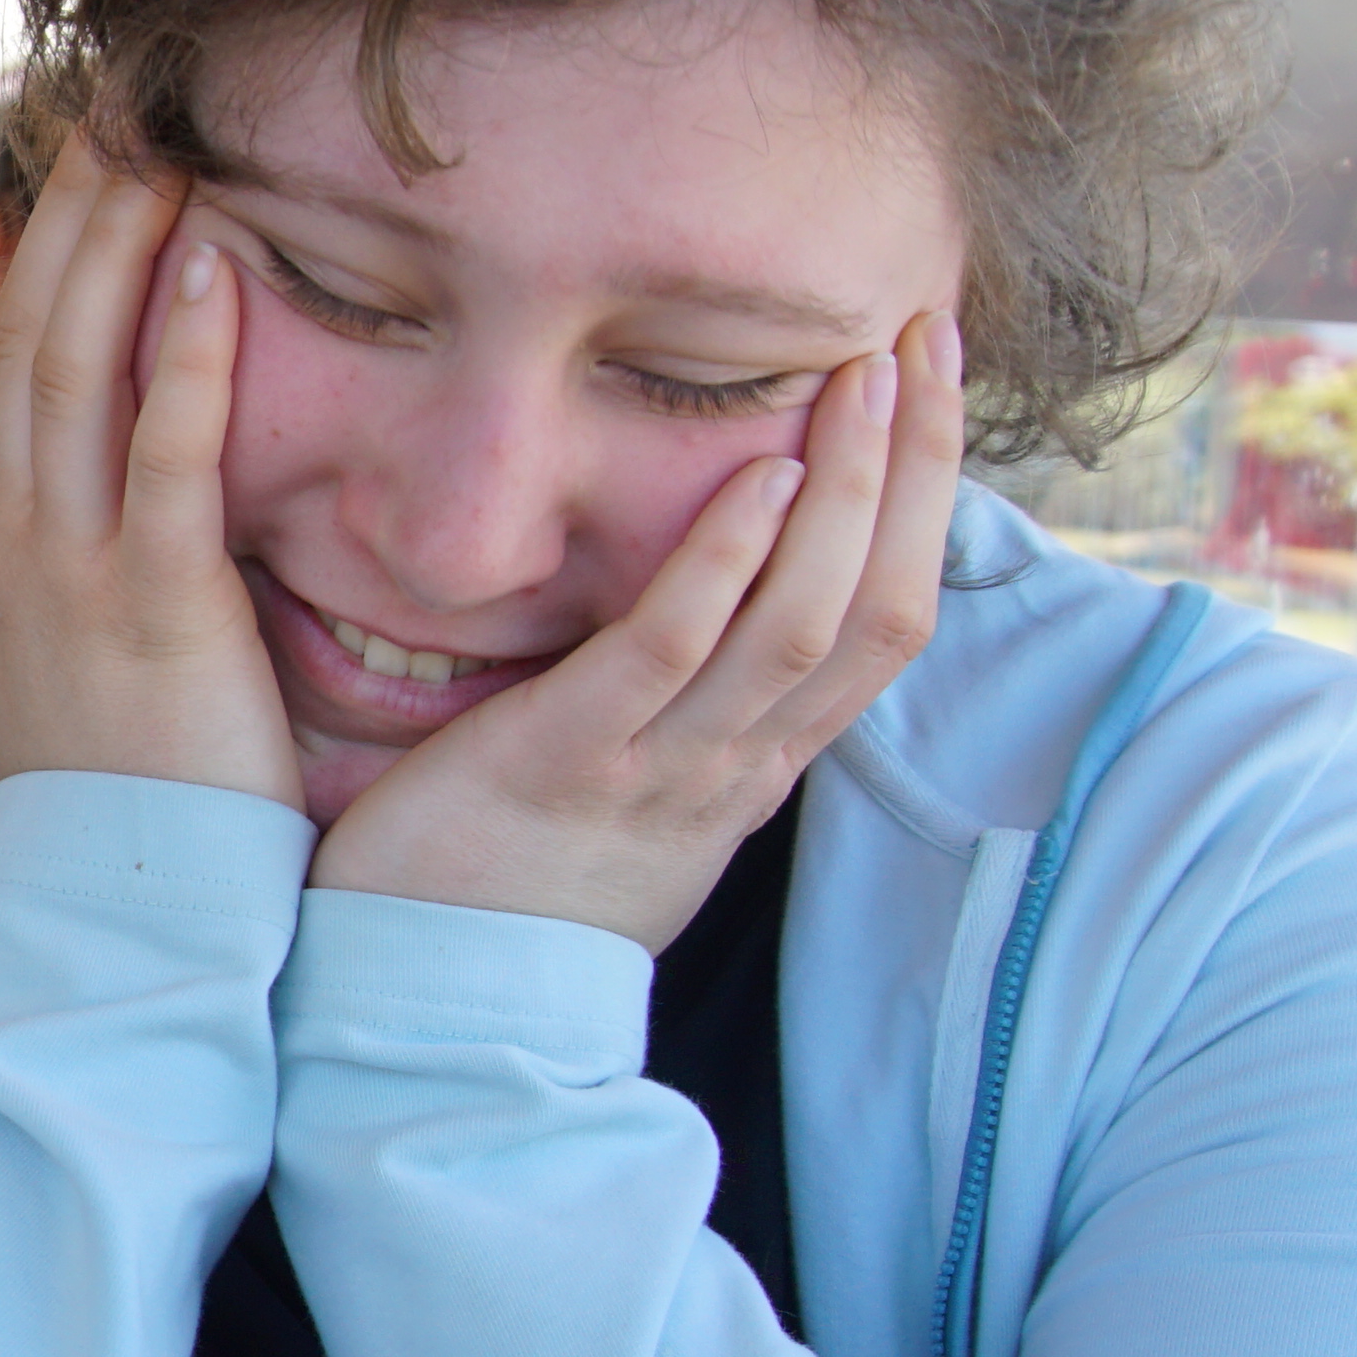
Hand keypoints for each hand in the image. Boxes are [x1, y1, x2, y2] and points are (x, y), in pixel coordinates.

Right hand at [0, 133, 303, 809]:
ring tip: (159, 140)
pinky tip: (214, 265)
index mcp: (0, 546)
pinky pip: (164, 456)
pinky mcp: (151, 606)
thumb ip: (98, 556)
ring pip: (78, 369)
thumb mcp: (80, 652)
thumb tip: (136, 479)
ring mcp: (71, 572)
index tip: (75, 157)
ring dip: (118, 245)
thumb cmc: (127, 785)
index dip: (40, 250)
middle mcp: (16, 541)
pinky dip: (187, 354)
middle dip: (72, 210)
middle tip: (120, 100)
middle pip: (33, 336)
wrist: (118, 905)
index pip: (11, 362)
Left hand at [307, 310, 969, 949]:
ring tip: (864, 374)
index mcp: (753, 765)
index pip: (882, 621)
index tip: (929, 384)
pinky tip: (755, 479)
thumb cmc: (510, 889)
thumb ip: (684, 705)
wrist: (428, 1019)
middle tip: (928, 337)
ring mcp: (661, 771)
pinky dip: (724, 565)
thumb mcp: (633, 793)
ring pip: (800, 624)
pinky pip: (669, 656)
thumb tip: (717, 603)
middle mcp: (735, 767)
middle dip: (915, 468)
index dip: (923, 501)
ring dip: (844, 492)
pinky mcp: (567, 765)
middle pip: (875, 608)